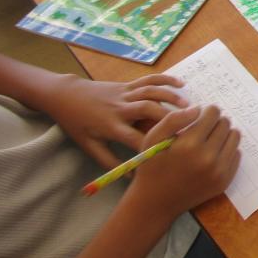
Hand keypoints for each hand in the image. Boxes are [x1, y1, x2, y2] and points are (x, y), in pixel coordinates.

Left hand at [47, 74, 188, 169]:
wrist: (66, 96)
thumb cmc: (78, 123)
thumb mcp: (89, 146)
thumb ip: (109, 161)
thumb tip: (130, 177)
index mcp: (111, 127)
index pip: (137, 138)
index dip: (155, 146)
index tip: (173, 154)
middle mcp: (121, 108)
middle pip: (149, 110)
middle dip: (169, 118)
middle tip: (190, 127)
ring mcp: (126, 94)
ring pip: (151, 92)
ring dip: (171, 98)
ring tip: (189, 106)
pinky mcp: (128, 84)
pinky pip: (149, 79)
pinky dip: (165, 79)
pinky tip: (181, 84)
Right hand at [130, 106, 240, 219]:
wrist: (156, 202)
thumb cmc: (152, 166)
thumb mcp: (153, 138)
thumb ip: (174, 119)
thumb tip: (198, 109)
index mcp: (189, 145)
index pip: (213, 113)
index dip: (206, 111)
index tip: (200, 116)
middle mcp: (208, 158)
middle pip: (225, 123)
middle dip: (215, 121)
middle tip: (204, 128)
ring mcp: (219, 171)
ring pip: (235, 137)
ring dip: (224, 133)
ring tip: (210, 138)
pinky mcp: (225, 181)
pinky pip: (236, 154)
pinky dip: (227, 150)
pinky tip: (213, 153)